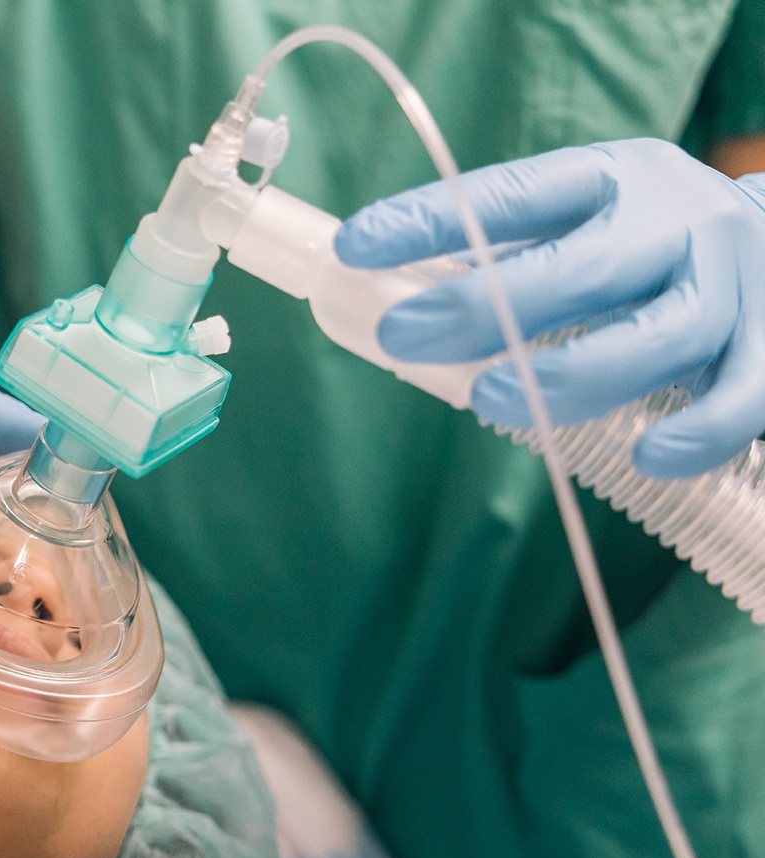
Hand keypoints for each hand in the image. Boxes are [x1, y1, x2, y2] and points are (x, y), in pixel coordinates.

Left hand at [334, 138, 764, 478]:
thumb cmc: (654, 250)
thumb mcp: (590, 226)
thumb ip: (512, 261)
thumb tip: (394, 306)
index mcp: (617, 180)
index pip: (515, 196)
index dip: (432, 219)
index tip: (355, 247)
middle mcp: (681, 222)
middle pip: (586, 267)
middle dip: (486, 306)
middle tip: (402, 336)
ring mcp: (738, 282)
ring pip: (663, 335)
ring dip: (575, 375)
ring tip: (492, 402)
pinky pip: (741, 394)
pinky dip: (697, 430)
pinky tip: (649, 454)